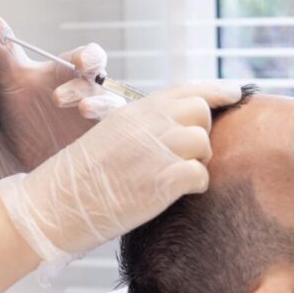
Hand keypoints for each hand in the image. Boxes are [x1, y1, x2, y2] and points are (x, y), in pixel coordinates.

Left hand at [0, 16, 124, 175]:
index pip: (91, 57)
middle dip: (82, 88)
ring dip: (102, 108)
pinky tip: (90, 140)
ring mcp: (96, 121)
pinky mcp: (96, 145)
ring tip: (84, 109)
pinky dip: (106, 137)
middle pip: (101, 85)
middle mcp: (89, 94)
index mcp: (71, 73)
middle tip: (56, 97)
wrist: (14, 152)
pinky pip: (111, 139)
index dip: (91, 57)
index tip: (80, 62)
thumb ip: (2, 51)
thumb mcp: (7, 80)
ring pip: (113, 111)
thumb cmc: (18, 108)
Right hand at [0, 81, 243, 261]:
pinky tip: (180, 192)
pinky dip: (196, 185)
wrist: (58, 203)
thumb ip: (143, 126)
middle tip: (187, 152)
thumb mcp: (111, 136)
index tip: (235, 91)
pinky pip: (200, 174)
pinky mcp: (162, 180)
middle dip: (201, 131)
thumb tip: (177, 125)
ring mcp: (155, 150)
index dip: (215, 90)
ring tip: (176, 176)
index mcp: (135, 111)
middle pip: (200, 111)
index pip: (186, 89)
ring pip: (202, 142)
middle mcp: (147, 124)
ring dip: (198, 161)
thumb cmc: (82, 176)